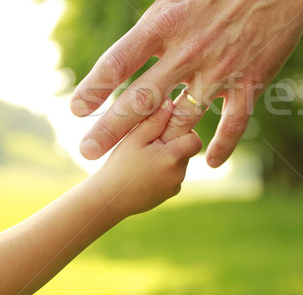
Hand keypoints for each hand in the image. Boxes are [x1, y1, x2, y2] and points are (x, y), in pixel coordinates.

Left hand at [71, 0, 302, 166]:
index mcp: (163, 22)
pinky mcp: (250, 80)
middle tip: (87, 151)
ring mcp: (220, 70)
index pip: (118, 62)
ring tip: (144, 158)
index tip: (76, 110)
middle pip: (142, 99)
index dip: (93, 88)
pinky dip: (223, 145)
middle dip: (111, 128)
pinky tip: (209, 162)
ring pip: (183, 117)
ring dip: (162, 139)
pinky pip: (235, 123)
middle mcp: (187, 51)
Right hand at [96, 98, 201, 217]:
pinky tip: (142, 173)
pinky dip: (162, 171)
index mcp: (173, 157)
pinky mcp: (169, 195)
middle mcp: (179, 173)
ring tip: (142, 159)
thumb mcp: (134, 138)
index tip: (161, 131)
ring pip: (179, 163)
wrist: (108, 200)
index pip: (193, 138)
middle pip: (186, 150)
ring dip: (167, 157)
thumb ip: (154, 120)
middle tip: (148, 144)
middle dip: (172, 143)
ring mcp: (175, 186)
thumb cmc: (119, 166)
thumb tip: (169, 102)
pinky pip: (172, 176)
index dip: (181, 131)